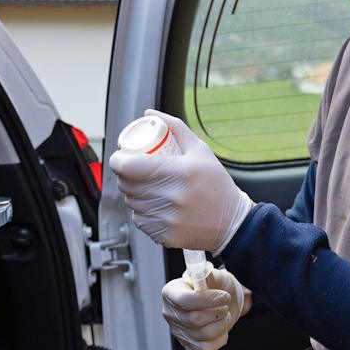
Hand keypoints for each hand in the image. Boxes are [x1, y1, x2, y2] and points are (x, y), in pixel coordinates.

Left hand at [109, 110, 253, 252]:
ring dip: (134, 194)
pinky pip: (140, 221)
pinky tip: (156, 207)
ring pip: (132, 203)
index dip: (118, 160)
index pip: (128, 166)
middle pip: (126, 185)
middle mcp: (171, 196)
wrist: (232, 222)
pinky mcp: (165, 235)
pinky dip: (143, 213)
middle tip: (135, 171)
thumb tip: (150, 114)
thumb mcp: (200, 150)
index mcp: (179, 171)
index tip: (121, 158)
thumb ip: (174, 128)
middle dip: (125, 176)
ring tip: (148, 188)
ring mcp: (167, 218)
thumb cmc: (216, 184)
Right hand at [162, 268, 251, 349]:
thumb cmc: (214, 286)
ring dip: (222, 324)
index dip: (207, 300)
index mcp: (171, 292)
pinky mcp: (188, 345)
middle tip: (225, 304)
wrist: (221, 300)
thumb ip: (208, 275)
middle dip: (217, 312)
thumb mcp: (212, 275)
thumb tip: (204, 273)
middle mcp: (170, 313)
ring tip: (225, 314)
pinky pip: (206, 348)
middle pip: (194, 319)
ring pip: (203, 334)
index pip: (184, 300)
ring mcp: (178, 331)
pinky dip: (220, 338)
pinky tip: (221, 327)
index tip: (224, 296)